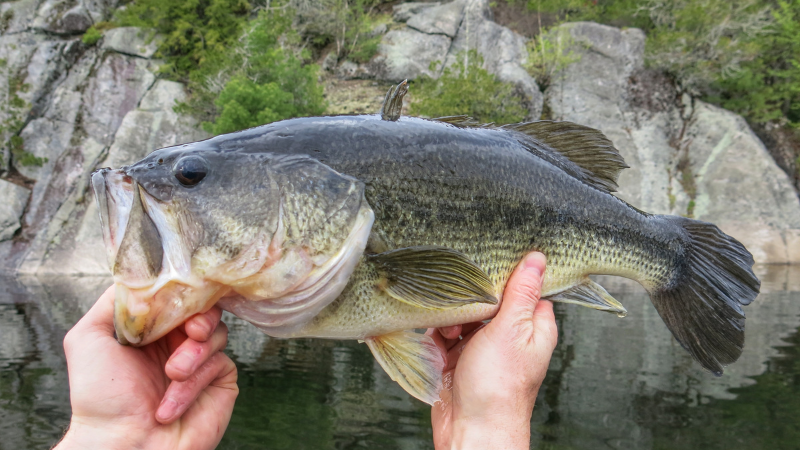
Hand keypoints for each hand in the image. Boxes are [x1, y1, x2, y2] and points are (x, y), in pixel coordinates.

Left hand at [54, 285, 237, 449]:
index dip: (184, 295)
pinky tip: (169, 404)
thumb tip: (141, 277)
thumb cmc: (102, 398)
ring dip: (192, 356)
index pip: (178, 296)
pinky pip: (221, 365)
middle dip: (199, 319)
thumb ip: (114, 302)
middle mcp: (177, 343)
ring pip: (217, 335)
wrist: (122, 445)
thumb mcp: (88, 338)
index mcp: (152, 330)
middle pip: (205, 309)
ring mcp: (201, 363)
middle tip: (190, 334)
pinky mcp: (220, 384)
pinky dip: (193, 383)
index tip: (181, 302)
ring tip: (171, 375)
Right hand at [428, 252, 557, 449]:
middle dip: (472, 298)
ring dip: (453, 317)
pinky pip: (447, 334)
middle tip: (465, 304)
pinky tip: (438, 341)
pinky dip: (440, 334)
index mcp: (534, 327)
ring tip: (451, 331)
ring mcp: (485, 348)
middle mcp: (511, 337)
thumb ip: (522, 292)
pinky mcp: (461, 359)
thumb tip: (537, 258)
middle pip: (491, 299)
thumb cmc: (498, 386)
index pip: (527, 288)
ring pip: (465, 315)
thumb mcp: (511, 329)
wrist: (471, 430)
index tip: (492, 264)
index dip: (510, 276)